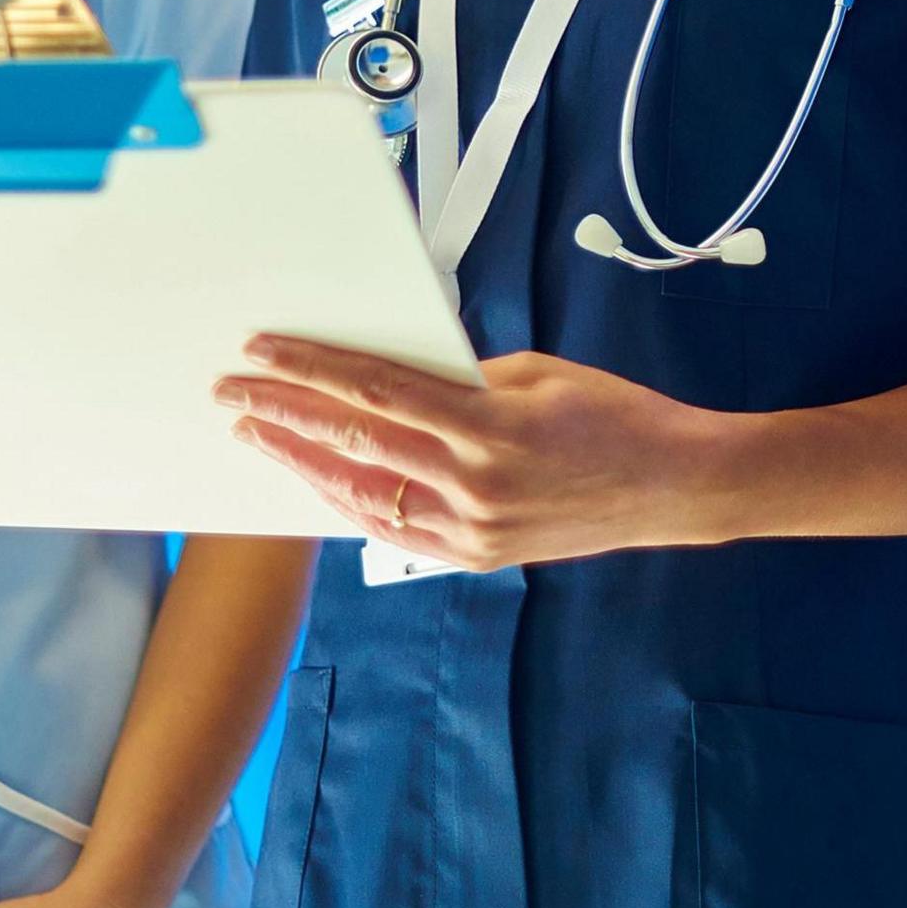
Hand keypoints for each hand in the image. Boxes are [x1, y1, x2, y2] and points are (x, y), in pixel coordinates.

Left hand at [216, 339, 739, 569]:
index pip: (375, 389)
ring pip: (361, 495)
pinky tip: (317, 484)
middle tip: (232, 394)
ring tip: (257, 437)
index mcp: (490, 424)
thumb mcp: (538, 373)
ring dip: (302, 463)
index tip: (263, 352)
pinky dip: (349, 505)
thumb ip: (461, 377)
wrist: (674, 486)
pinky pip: (393, 532)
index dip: (310, 369)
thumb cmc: (616, 417)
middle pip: (354, 442)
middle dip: (283, 415)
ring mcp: (473, 528)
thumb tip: (394, 374)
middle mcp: (475, 483)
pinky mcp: (478, 555)